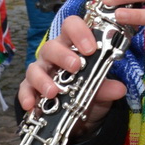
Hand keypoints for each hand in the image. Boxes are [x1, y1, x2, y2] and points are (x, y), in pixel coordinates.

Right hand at [19, 15, 127, 135]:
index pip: (71, 27)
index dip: (80, 32)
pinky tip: (31, 105)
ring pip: (35, 67)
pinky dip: (27, 96)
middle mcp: (54, 55)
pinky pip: (24, 89)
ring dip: (43, 79)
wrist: (79, 117)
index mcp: (73, 46)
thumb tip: (119, 89)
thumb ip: (107, 88)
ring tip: (54, 92)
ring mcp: (41, 71)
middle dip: (63, 55)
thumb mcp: (101, 91)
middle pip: (51, 46)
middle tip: (76, 67)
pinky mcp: (31, 89)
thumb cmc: (89, 91)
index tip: (91, 48)